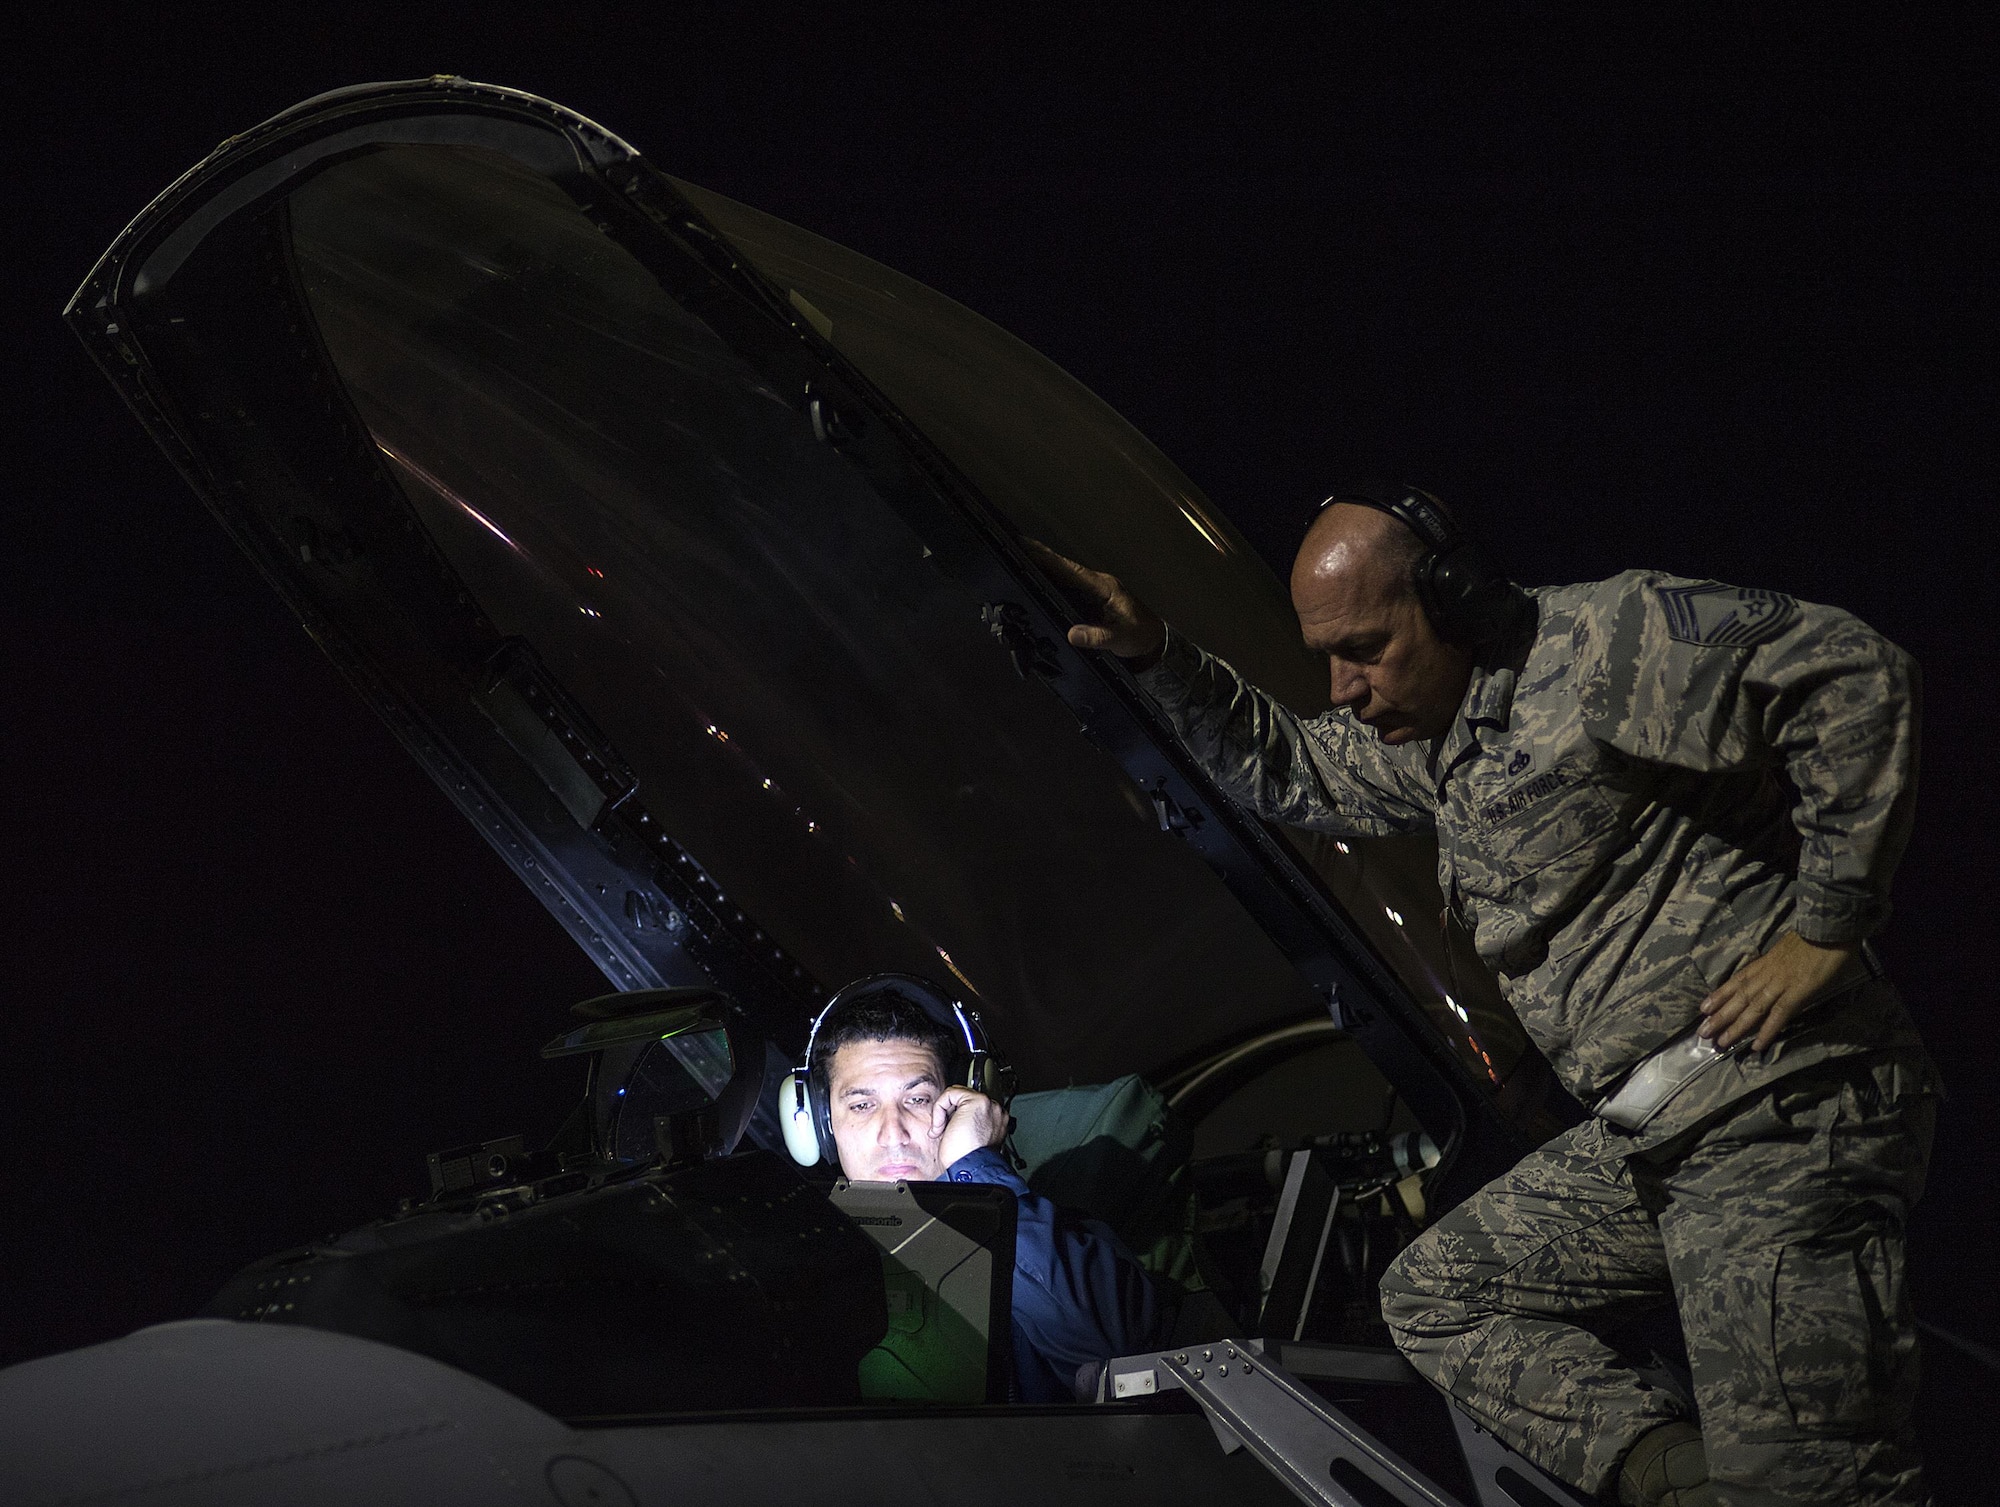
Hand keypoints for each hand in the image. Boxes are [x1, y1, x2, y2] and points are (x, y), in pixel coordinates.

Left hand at [929, 1087, 1008, 1169]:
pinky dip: (939, 1109)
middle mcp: (995, 1111)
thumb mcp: (967, 1137)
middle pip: (964, 1097)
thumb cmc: (966, 1160)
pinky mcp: (977, 1101)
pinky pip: (950, 1094)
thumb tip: (951, 1114)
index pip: (970, 1106)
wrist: (968, 1169)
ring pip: (956, 1094)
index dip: (954, 1115)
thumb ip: (966, 1122)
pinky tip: (941, 1127)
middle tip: (943, 1130)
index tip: (948, 1130)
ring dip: (943, 1111)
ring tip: (942, 1131)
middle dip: (948, 1112)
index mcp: (996, 1121)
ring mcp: (989, 1105)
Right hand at [1023, 540, 1166, 663]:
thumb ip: (1097, 637)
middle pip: (1065, 567)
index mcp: (1104, 587)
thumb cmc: (1140, 636)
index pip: (1072, 570)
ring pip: (1066, 574)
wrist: (1153, 640)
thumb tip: (1071, 633)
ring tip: (1022, 558)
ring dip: (1046, 565)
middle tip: (1018, 545)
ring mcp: (1094, 590)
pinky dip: (1053, 579)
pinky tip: (1040, 580)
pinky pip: (1069, 585)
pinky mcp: (1092, 598)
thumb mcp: (1120, 639)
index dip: (1050, 560)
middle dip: (1042, 556)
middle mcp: (1097, 584)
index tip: (1030, 549)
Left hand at [1698, 931, 1857, 1050]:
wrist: (1828, 929)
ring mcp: (1780, 984)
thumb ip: (1776, 963)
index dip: (1719, 995)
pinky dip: (1767, 1031)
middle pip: (1739, 997)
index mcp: (1764, 963)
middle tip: (1702, 1033)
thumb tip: (1772, 972)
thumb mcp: (1786, 949)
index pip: (1736, 981)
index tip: (1703, 1009)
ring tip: (1721, 1042)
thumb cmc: (1812, 938)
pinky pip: (1779, 1015)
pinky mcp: (1797, 992)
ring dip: (1736, 1026)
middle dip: (1720, 1016)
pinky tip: (1757, 1046)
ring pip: (1753, 1008)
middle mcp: (1766, 974)